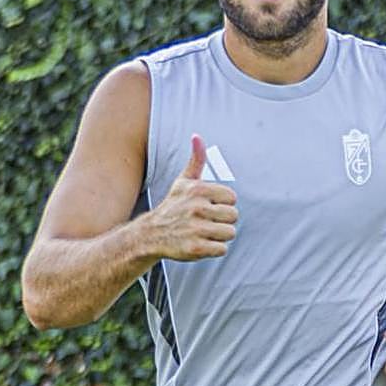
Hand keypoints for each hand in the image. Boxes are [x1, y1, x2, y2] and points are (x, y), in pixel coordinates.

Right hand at [139, 134, 237, 260]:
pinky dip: (214, 249)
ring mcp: (196, 229)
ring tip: (203, 233)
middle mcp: (197, 208)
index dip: (222, 204)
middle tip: (205, 221)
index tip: (208, 206)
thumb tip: (197, 136)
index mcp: (198, 190)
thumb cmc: (173, 206)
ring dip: (219, 236)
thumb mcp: (183, 182)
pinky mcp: (196, 249)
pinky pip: (222, 250)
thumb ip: (196, 160)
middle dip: (222, 221)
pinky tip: (200, 244)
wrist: (151, 234)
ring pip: (230, 233)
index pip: (232, 198)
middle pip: (234, 216)